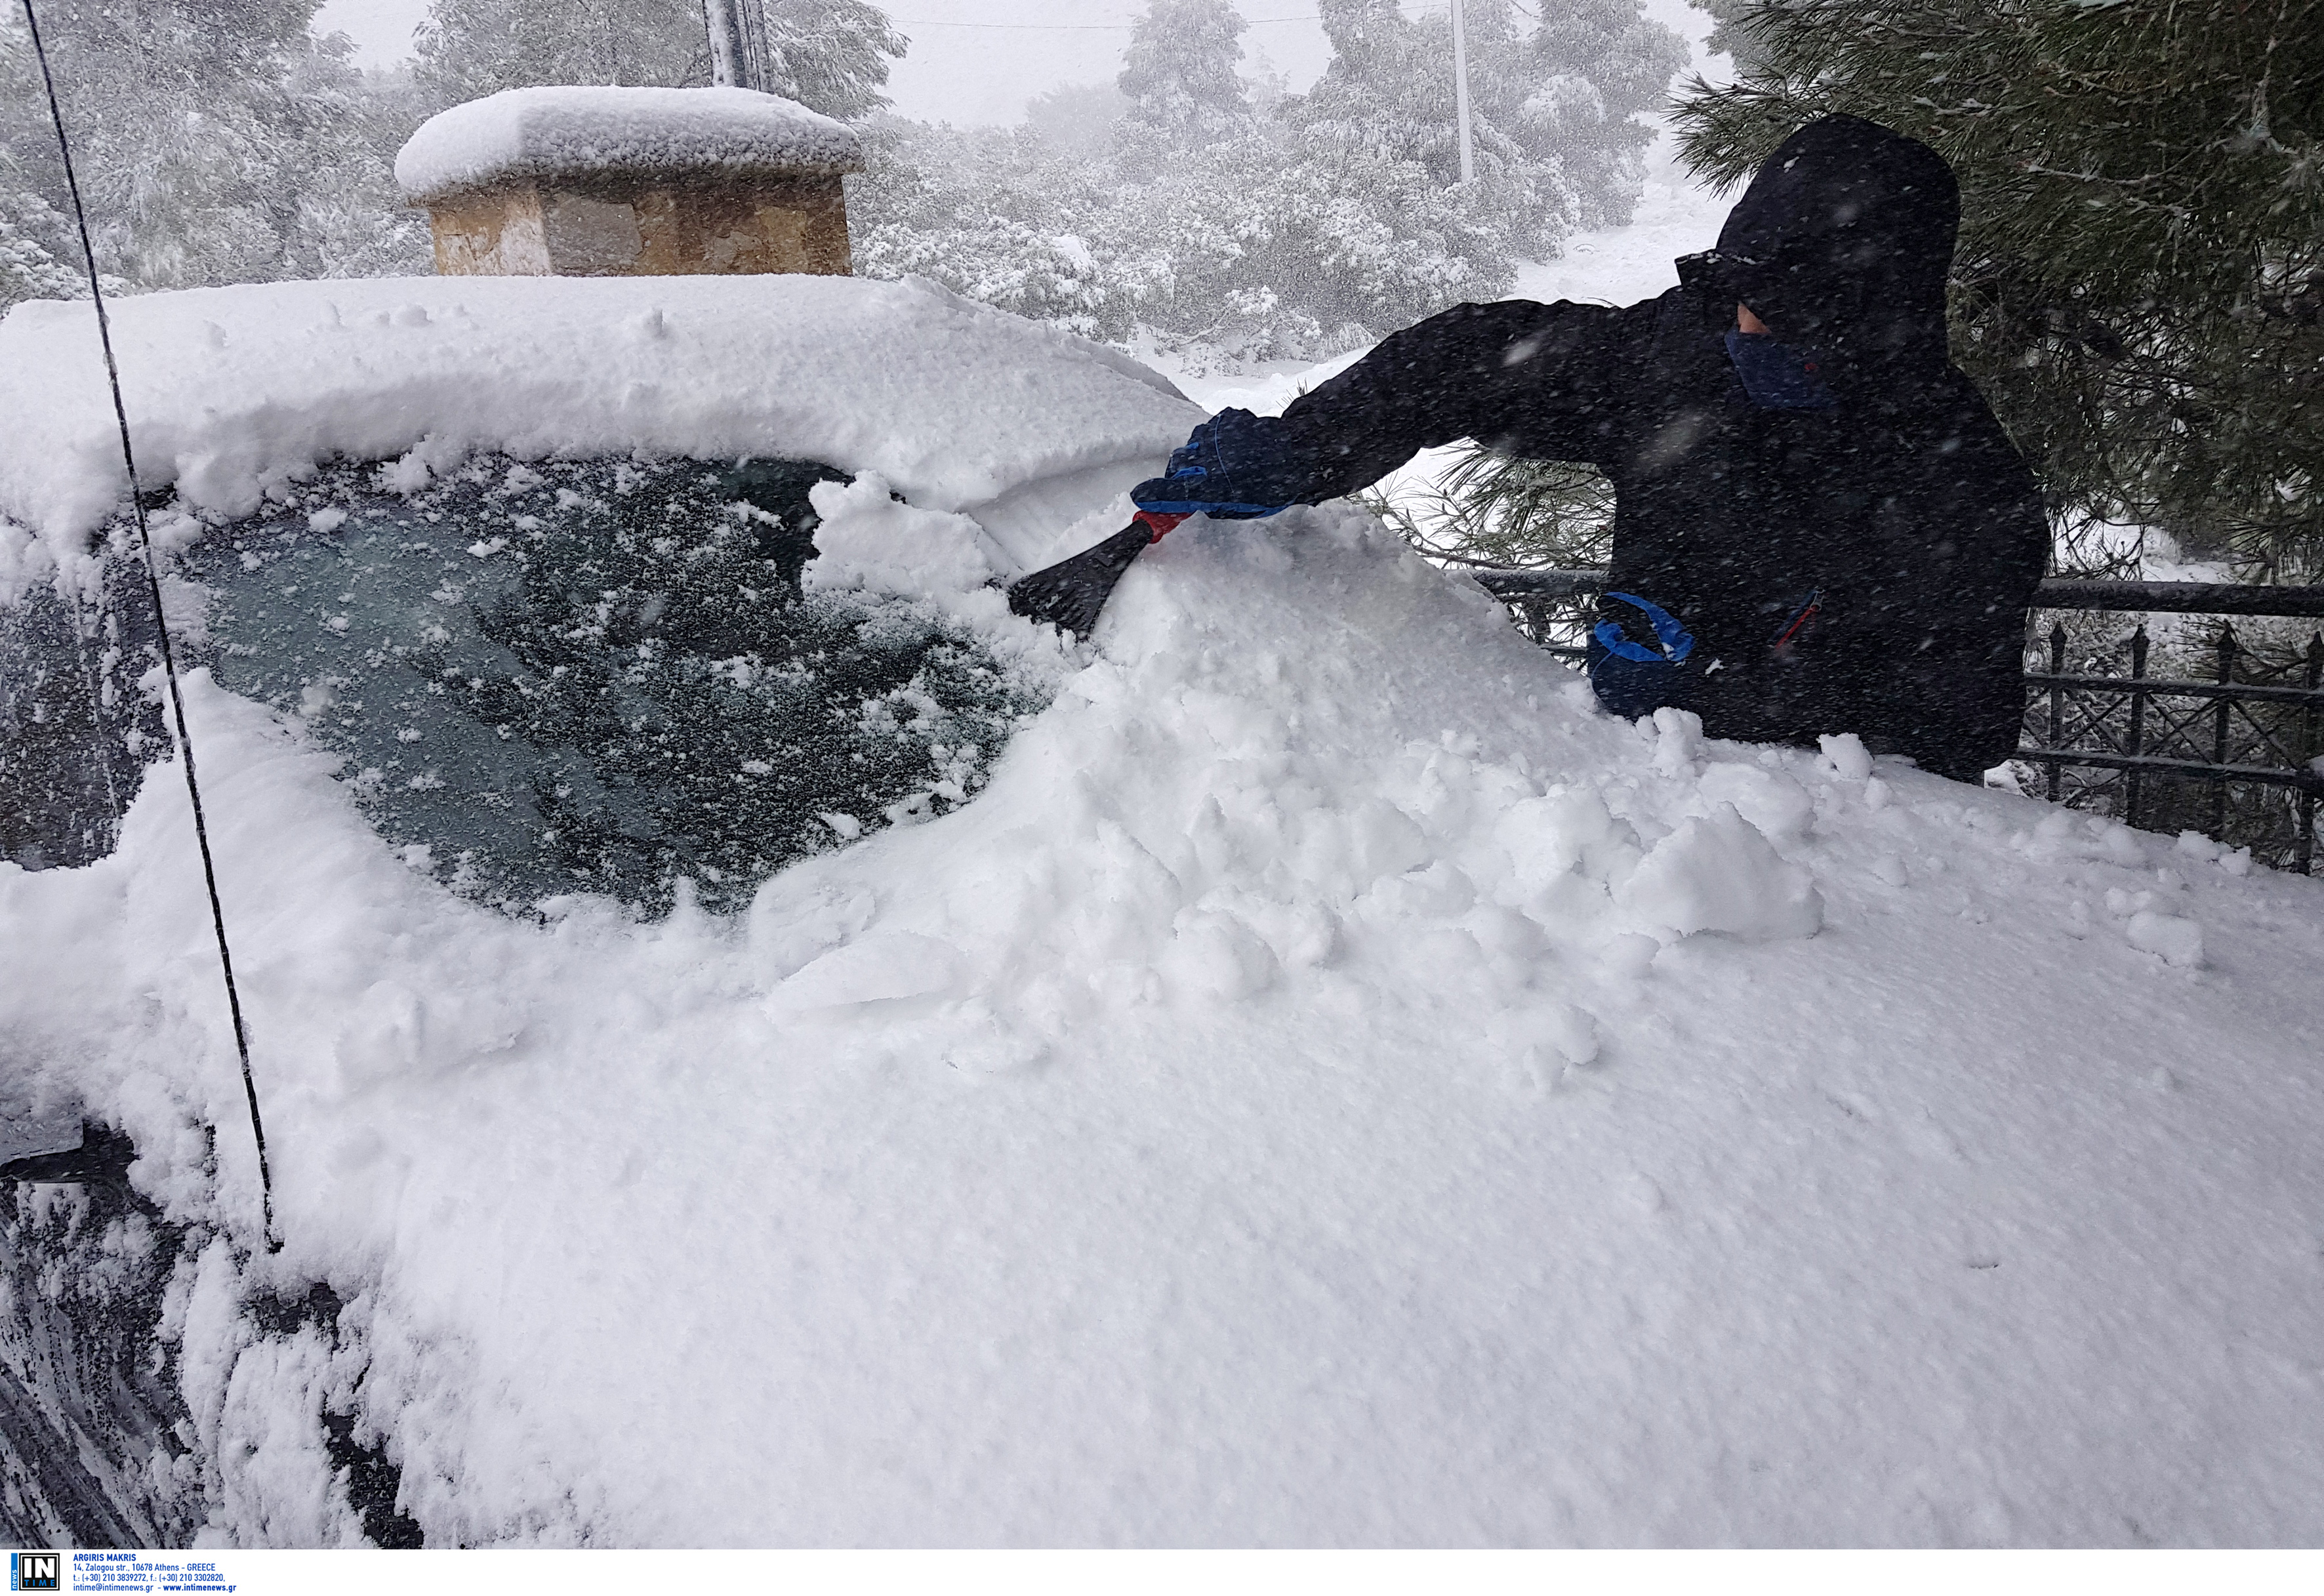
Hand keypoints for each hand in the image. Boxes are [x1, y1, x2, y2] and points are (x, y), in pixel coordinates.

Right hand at [1130, 407, 1301, 519]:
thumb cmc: (1274, 487)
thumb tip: (1198, 502)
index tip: (1141, 497)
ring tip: (1224, 463)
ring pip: (1193, 445)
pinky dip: (1216, 441)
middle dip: (1182, 474)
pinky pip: (1210, 431)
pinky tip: (1235, 447)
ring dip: (1200, 455)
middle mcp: (1208, 455)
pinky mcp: (1225, 418)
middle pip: (1178, 464)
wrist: (1301, 451)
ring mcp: (1215, 433)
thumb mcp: (1243, 507)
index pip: (1172, 490)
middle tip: (1197, 483)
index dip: (1155, 494)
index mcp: (1212, 484)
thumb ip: (1214, 505)